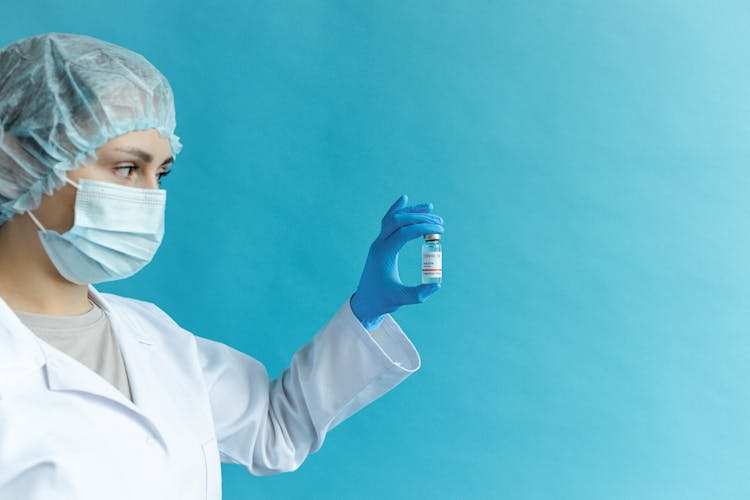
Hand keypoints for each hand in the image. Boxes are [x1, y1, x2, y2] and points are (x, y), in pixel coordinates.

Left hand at [350, 194, 444, 330]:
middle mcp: (379, 244)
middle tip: (440, 221)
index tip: (440, 230)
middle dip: (420, 218)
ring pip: (393, 218)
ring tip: (430, 207)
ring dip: (411, 211)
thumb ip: (419, 293)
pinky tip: (405, 200)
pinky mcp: (380, 243)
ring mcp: (378, 242)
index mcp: (383, 254)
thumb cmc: (383, 300)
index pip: (404, 232)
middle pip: (398, 221)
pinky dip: (397, 210)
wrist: (366, 301)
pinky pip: (388, 221)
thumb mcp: (402, 299)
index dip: (424, 228)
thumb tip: (437, 284)